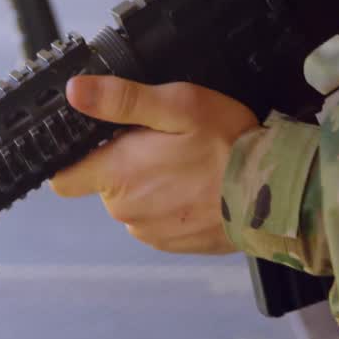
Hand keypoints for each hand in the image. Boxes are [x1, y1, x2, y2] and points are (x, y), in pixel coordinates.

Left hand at [50, 76, 258, 253]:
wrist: (275, 194)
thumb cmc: (226, 143)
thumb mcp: (178, 104)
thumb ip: (121, 100)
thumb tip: (74, 92)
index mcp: (117, 174)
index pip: (63, 179)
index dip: (74, 160)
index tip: (96, 145)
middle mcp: (125, 210)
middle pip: (105, 186)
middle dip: (125, 165)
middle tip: (165, 144)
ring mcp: (150, 232)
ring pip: (133, 204)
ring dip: (150, 187)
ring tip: (187, 166)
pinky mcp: (174, 245)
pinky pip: (158, 222)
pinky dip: (171, 206)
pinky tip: (198, 190)